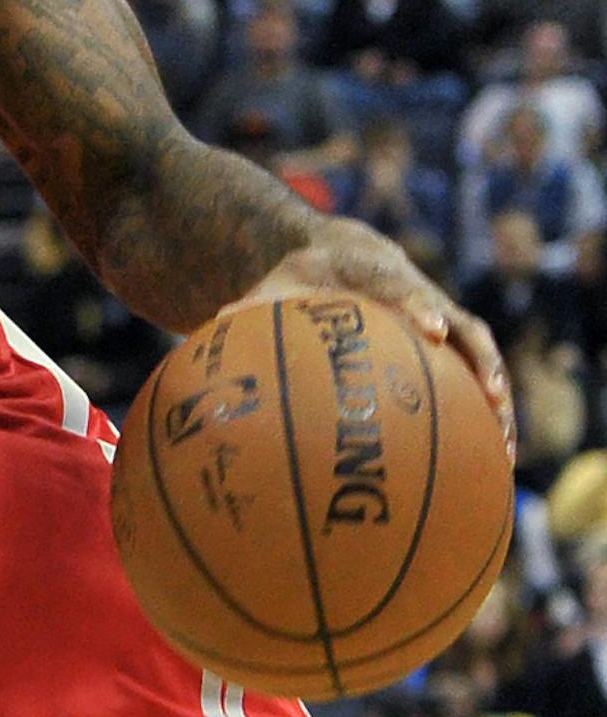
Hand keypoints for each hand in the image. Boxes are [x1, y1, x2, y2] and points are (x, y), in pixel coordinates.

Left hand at [236, 218, 514, 458]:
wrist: (344, 254)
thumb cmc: (305, 276)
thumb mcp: (278, 286)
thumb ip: (251, 308)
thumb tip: (212, 327)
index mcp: (381, 275)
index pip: (407, 288)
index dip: (420, 306)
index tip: (428, 329)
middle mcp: (424, 296)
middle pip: (464, 326)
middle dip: (479, 361)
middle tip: (489, 395)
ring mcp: (443, 320)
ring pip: (481, 355)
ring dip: (496, 396)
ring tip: (504, 444)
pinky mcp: (449, 344)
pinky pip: (474, 377)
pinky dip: (484, 413)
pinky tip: (487, 462)